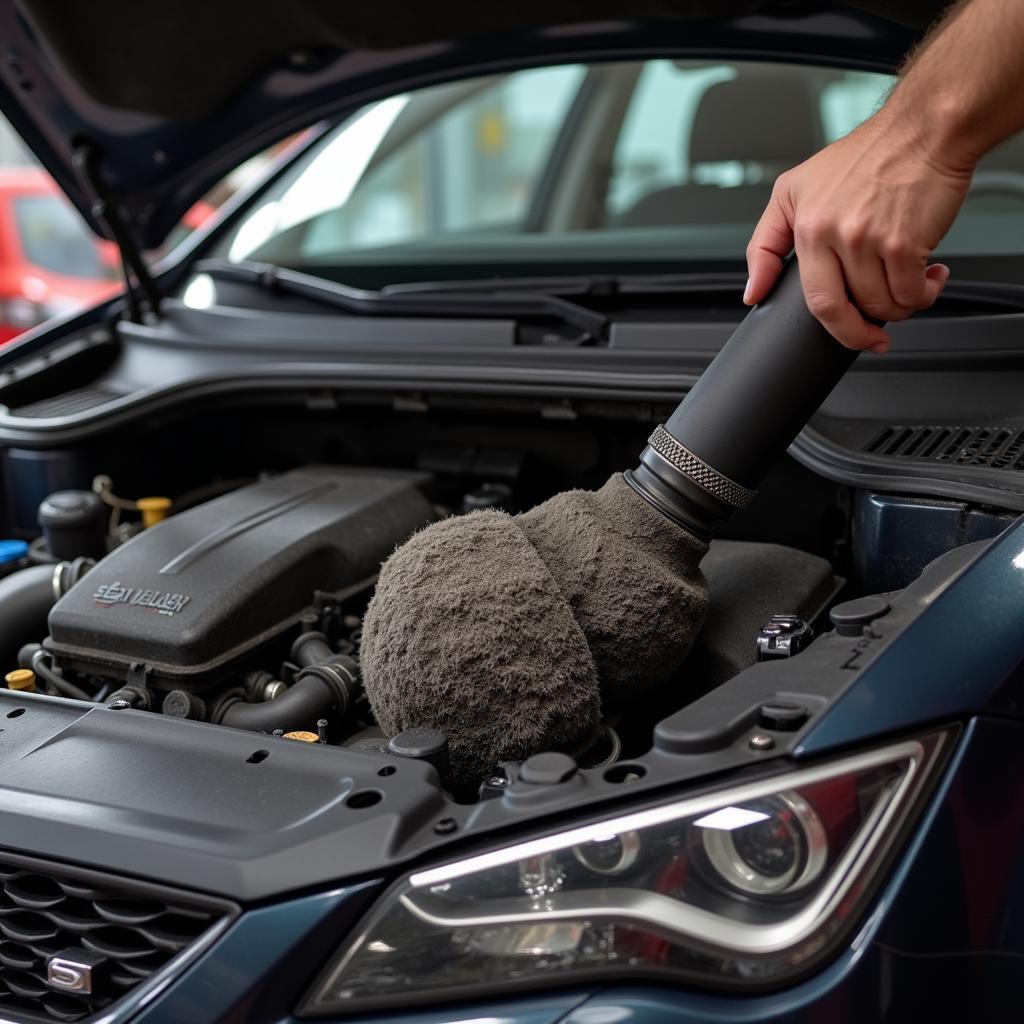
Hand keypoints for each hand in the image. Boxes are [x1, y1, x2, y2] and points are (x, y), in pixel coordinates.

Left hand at [745, 110, 971, 351]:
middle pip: (842, 311)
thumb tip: (753, 292)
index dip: (830, 329)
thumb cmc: (865, 156)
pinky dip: (925, 292)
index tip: (843, 337)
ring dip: (899, 305)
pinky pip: (913, 292)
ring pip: (883, 305)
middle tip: (876, 334)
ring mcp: (869, 239)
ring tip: (907, 282)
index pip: (810, 298)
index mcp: (806, 227)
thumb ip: (767, 243)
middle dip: (861, 334)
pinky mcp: (906, 241)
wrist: (923, 128)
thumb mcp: (793, 190)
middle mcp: (834, 234)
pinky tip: (929, 275)